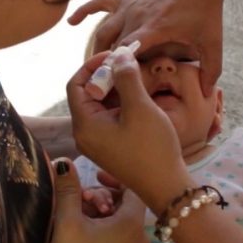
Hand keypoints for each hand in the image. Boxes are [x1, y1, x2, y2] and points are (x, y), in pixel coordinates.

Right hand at [46, 158, 148, 242]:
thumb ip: (67, 188)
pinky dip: (105, 226)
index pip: (133, 187)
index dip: (114, 177)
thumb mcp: (67, 221)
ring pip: (122, 220)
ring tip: (79, 214)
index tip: (94, 176)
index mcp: (133, 222)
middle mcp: (141, 237)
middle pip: (127, 203)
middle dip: (103, 195)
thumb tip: (64, 161)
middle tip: (82, 198)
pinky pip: (120, 235)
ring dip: (101, 211)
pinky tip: (84, 232)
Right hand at [67, 0, 227, 95]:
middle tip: (101, 87)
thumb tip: (205, 94)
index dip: (115, 71)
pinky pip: (100, 3)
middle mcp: (137, 16)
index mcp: (154, 29)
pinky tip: (71, 22)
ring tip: (97, 66)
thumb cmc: (207, 10)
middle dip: (104, 65)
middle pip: (110, 45)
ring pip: (103, 30)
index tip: (110, 89)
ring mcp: (130, 5)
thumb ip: (211, 70)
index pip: (126, 53)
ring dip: (97, 48)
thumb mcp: (213, 43)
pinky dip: (85, 11)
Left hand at [67, 52, 193, 208]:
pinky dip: (121, 103)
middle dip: (107, 75)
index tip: (115, 55)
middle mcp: (85, 134)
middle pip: (87, 94)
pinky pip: (110, 117)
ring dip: (116, 88)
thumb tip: (118, 54)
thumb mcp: (140, 107)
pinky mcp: (111, 146)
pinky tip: (140, 97)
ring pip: (100, 105)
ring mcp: (98, 142)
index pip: (76, 84)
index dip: (92, 65)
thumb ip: (126, 77)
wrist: (167, 187)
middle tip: (130, 64)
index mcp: (84, 125)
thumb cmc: (152, 148)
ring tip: (138, 79)